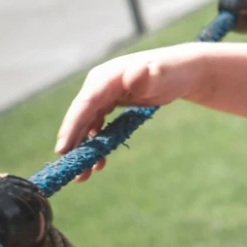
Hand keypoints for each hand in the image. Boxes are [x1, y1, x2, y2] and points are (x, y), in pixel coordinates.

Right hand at [55, 49, 197, 178]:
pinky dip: (97, 144)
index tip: (62, 150)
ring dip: (85, 148)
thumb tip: (133, 73)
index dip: (71, 127)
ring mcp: (104, 95)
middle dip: (75, 144)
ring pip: (88, 125)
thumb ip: (147, 77)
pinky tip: (99, 162)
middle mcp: (100, 85)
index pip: (84, 105)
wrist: (184, 71)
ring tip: (82, 176)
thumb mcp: (161, 75)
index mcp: (106, 77)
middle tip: (71, 170)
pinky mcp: (110, 103)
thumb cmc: (172, 72)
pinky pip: (98, 126)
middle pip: (81, 117)